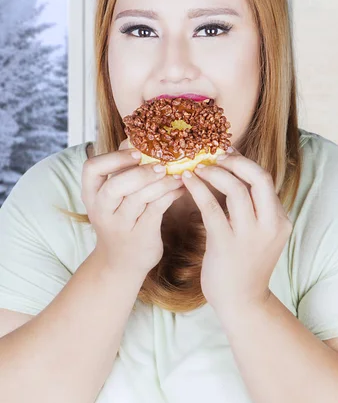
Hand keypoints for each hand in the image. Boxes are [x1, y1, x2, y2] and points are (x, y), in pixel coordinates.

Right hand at [81, 138, 183, 279]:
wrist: (120, 264)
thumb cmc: (120, 220)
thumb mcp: (112, 198)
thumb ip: (121, 172)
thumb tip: (136, 138)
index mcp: (91, 195)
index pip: (91, 169)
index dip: (113, 158)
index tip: (135, 152)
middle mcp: (102, 210)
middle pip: (115, 187)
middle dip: (139, 172)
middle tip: (160, 164)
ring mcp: (120, 225)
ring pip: (139, 198)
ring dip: (161, 182)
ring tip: (178, 173)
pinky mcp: (140, 236)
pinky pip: (156, 210)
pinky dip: (171, 195)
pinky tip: (181, 187)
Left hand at [181, 149, 292, 318]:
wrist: (242, 303)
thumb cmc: (244, 265)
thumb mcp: (258, 234)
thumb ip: (252, 208)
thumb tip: (231, 174)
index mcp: (280, 220)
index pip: (265, 180)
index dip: (244, 162)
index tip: (225, 152)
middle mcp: (271, 225)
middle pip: (259, 178)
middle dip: (235, 161)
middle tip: (214, 154)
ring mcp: (250, 236)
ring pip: (236, 190)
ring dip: (214, 173)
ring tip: (197, 166)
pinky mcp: (227, 244)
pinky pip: (212, 208)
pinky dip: (198, 190)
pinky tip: (187, 181)